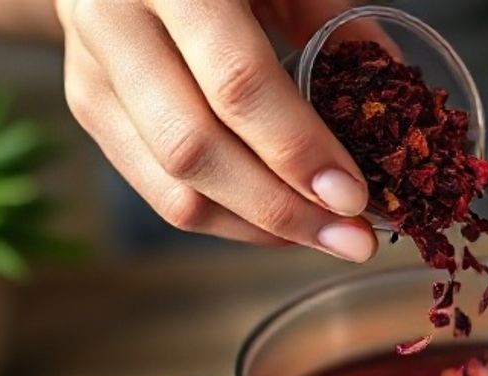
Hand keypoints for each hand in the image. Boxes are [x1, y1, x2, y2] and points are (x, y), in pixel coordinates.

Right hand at [56, 0, 378, 260]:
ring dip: (259, 230)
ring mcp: (92, 76)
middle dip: (284, 210)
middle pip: (195, 149)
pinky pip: (161, 194)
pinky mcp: (89, 111)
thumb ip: (332, 23)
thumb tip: (398, 94)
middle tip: (353, 240)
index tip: (355, 196)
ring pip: (172, 189)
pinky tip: (282, 225)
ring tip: (326, 238)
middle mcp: (115, 27)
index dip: (298, 149)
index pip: (237, 84)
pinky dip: (230, 221)